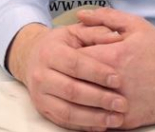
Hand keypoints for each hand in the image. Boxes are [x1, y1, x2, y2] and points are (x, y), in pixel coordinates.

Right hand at [7, 22, 126, 130]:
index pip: (75, 64)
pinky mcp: (43, 110)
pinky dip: (84, 125)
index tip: (118, 79)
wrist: (32, 57)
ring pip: (67, 111)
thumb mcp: (76, 31)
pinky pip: (63, 121)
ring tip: (116, 118)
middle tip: (122, 103)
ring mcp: (40, 95)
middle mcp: (41, 75)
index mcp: (50, 52)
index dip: (97, 73)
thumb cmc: (62, 43)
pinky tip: (102, 125)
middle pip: (72, 90)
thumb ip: (96, 32)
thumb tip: (118, 36)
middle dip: (99, 98)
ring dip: (94, 117)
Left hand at [77, 8, 154, 129]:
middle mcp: (114, 82)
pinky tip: (89, 105)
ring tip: (78, 87)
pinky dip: (91, 113)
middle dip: (71, 75)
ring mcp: (119, 103)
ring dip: (79, 96)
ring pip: (86, 103)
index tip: (68, 52)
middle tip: (69, 71)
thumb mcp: (136, 25)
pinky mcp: (125, 120)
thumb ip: (106, 18)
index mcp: (114, 56)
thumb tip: (81, 15)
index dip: (69, 54)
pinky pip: (98, 120)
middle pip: (77, 81)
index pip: (77, 56)